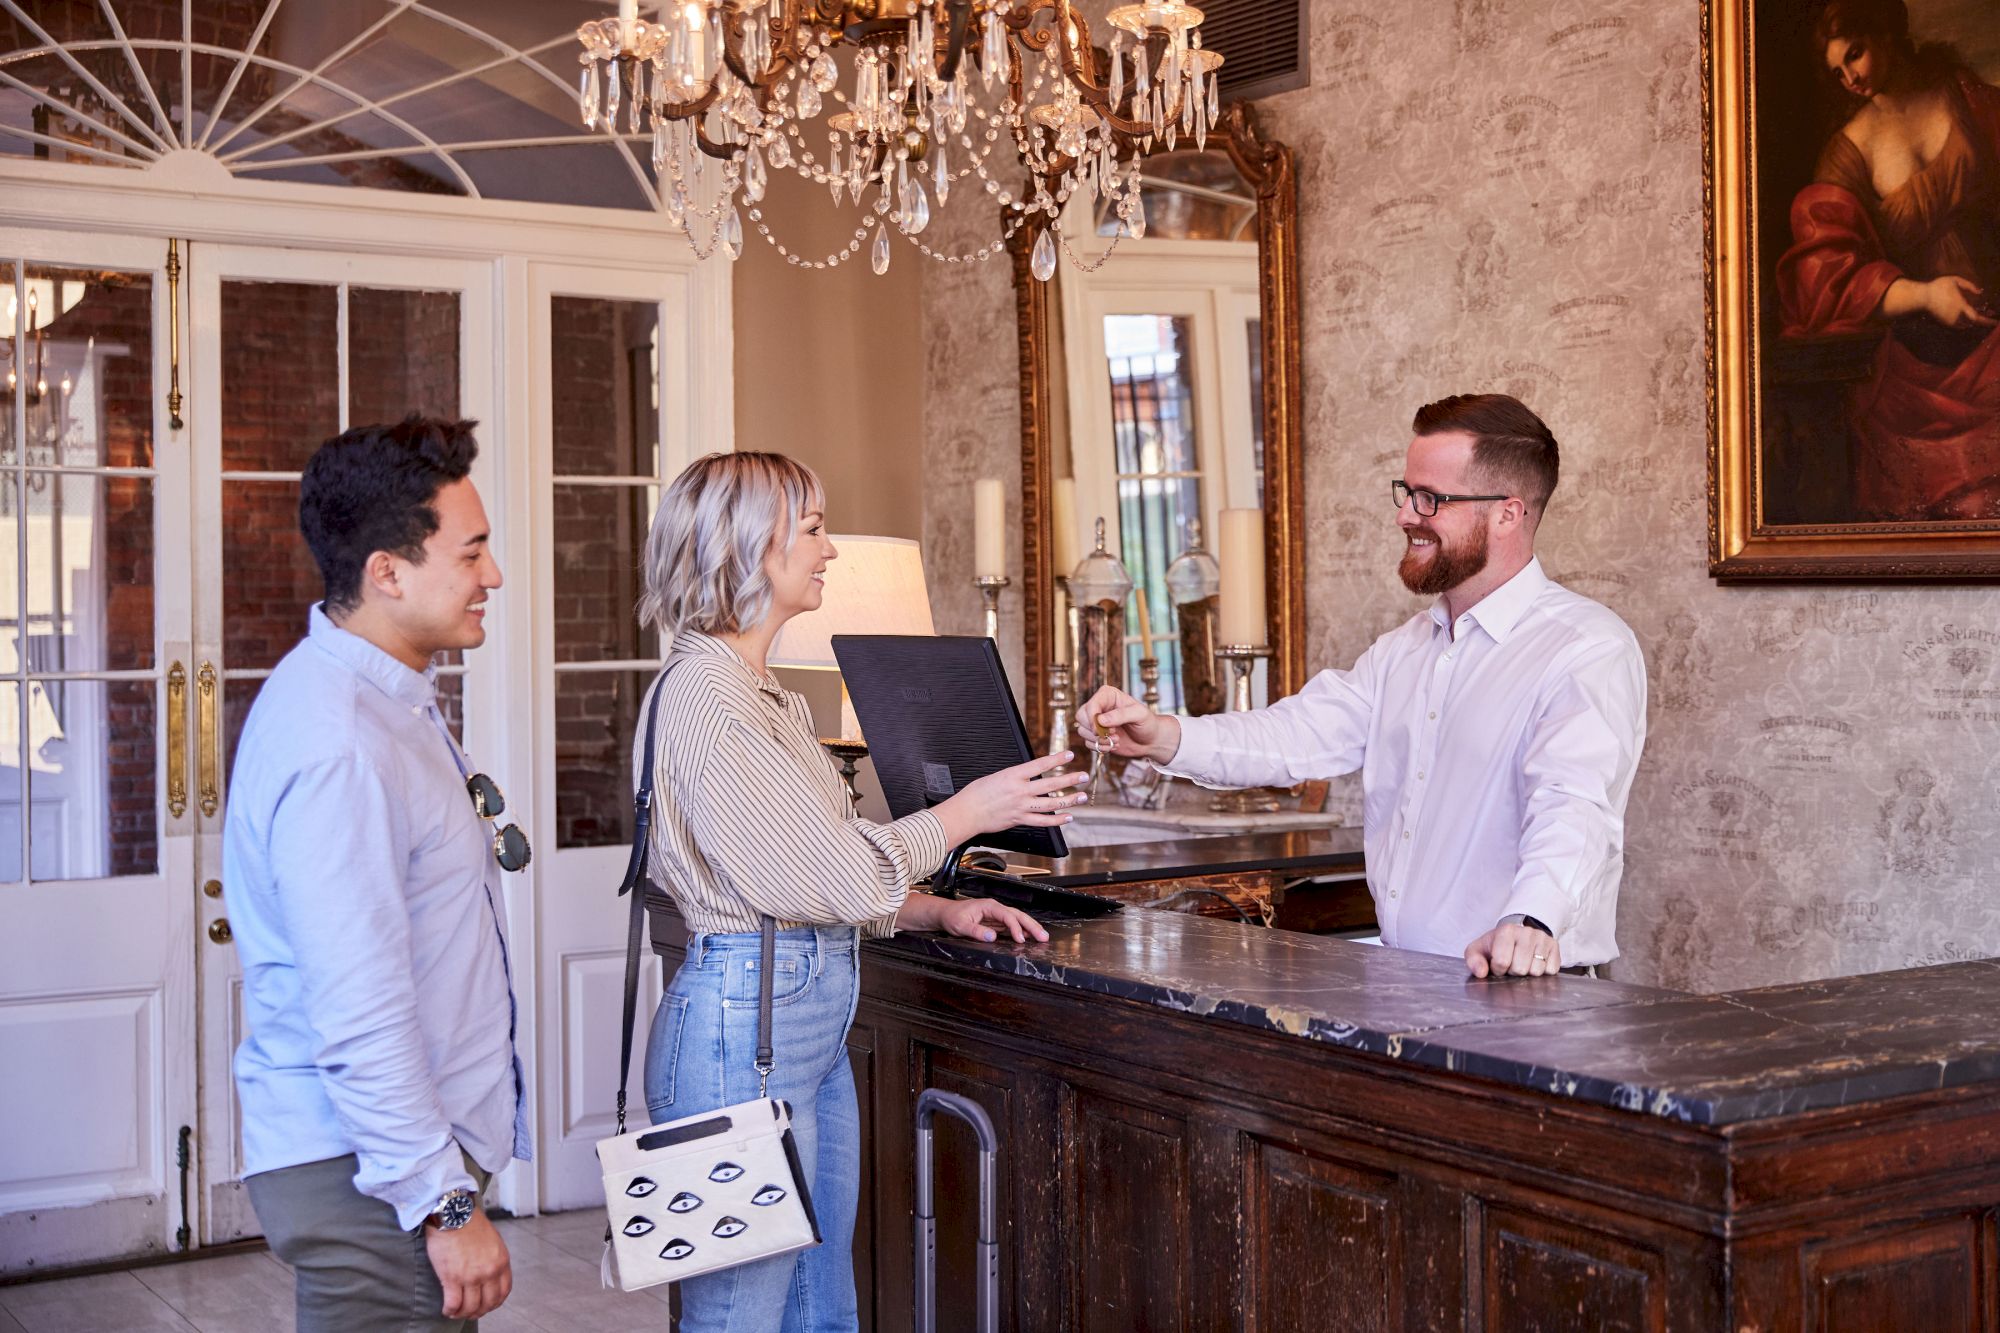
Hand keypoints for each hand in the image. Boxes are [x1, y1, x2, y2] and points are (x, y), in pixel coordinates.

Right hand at [426, 1207, 510, 1319]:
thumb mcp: (493, 1239)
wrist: (453, 1213)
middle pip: (488, 1303)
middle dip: (479, 1311)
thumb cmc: (470, 1223)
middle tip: (470, 1312)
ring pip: (470, 1307)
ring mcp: (471, 1276)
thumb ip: (493, 1258)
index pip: (504, 1291)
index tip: (487, 1305)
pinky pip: (453, 1304)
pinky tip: (446, 1309)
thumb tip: (489, 1274)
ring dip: (463, 1313)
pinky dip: (450, 1310)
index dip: (495, 1303)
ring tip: (456, 1312)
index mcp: (501, 1261)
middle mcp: (489, 1271)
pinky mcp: (452, 1278)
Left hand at [929, 895, 1050, 944]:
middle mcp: (995, 909)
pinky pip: (1011, 926)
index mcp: (989, 906)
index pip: (1007, 916)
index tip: (1021, 940)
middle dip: (1032, 925)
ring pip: (1017, 919)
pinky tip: (1028, 937)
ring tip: (1042, 937)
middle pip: (1018, 915)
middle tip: (1043, 936)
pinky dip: (1021, 931)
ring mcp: (996, 915)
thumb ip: (976, 931)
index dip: (1016, 928)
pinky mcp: (995, 922)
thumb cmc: (951, 916)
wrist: (944, 914)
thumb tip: (992, 936)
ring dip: (1030, 928)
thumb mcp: (960, 925)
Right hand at [931, 753, 1086, 847]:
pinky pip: (1043, 821)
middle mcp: (1019, 791)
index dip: (1056, 759)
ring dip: (1069, 800)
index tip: (1069, 755)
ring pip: (1051, 803)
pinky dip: (1057, 820)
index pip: (1040, 765)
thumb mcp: (997, 776)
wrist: (967, 812)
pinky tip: (1068, 817)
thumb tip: (1028, 776)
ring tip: (1082, 796)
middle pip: (1050, 784)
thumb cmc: (976, 793)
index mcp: (1013, 775)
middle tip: (1083, 776)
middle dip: (1070, 779)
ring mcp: (1021, 807)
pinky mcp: (1020, 820)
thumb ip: (1015, 777)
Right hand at [1075, 686, 1180, 764]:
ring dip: (1099, 740)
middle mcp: (1099, 706)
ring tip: (1116, 740)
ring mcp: (1096, 722)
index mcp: (1107, 695)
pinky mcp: (1096, 735)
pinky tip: (1113, 745)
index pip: (1090, 705)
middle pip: (1081, 717)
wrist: (1151, 740)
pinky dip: (1099, 747)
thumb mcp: (1139, 715)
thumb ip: (1121, 715)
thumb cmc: (1148, 723)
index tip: (1104, 730)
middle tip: (1113, 734)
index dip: (1093, 719)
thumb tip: (1100, 720)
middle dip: (1094, 730)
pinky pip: (1088, 743)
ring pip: (1082, 731)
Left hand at [1465, 921, 1559, 978]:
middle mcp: (1527, 932)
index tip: (1497, 965)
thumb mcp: (1478, 950)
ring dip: (1528, 973)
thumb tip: (1481, 973)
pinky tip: (1534, 963)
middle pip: (1520, 969)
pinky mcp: (1554, 946)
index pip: (1502, 962)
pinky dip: (1542, 972)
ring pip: (1536, 971)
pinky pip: (1551, 970)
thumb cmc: (1495, 946)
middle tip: (1511, 964)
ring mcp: (1543, 938)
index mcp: (1506, 931)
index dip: (1498, 969)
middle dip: (1513, 972)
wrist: (1515, 936)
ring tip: (1522, 963)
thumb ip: (1473, 960)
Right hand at [1924, 275, 1997, 329]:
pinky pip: (1958, 325)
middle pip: (1973, 323)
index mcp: (1961, 306)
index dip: (1987, 321)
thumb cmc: (1938, 287)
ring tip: (1979, 317)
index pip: (1977, 317)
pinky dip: (1964, 323)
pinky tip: (1967, 318)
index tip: (1995, 323)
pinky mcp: (1944, 323)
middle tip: (1991, 321)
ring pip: (1965, 325)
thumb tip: (1979, 292)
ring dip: (1973, 322)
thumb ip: (1969, 285)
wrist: (1921, 297)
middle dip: (1983, 322)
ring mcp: (1949, 321)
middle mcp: (1956, 316)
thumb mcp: (1955, 280)